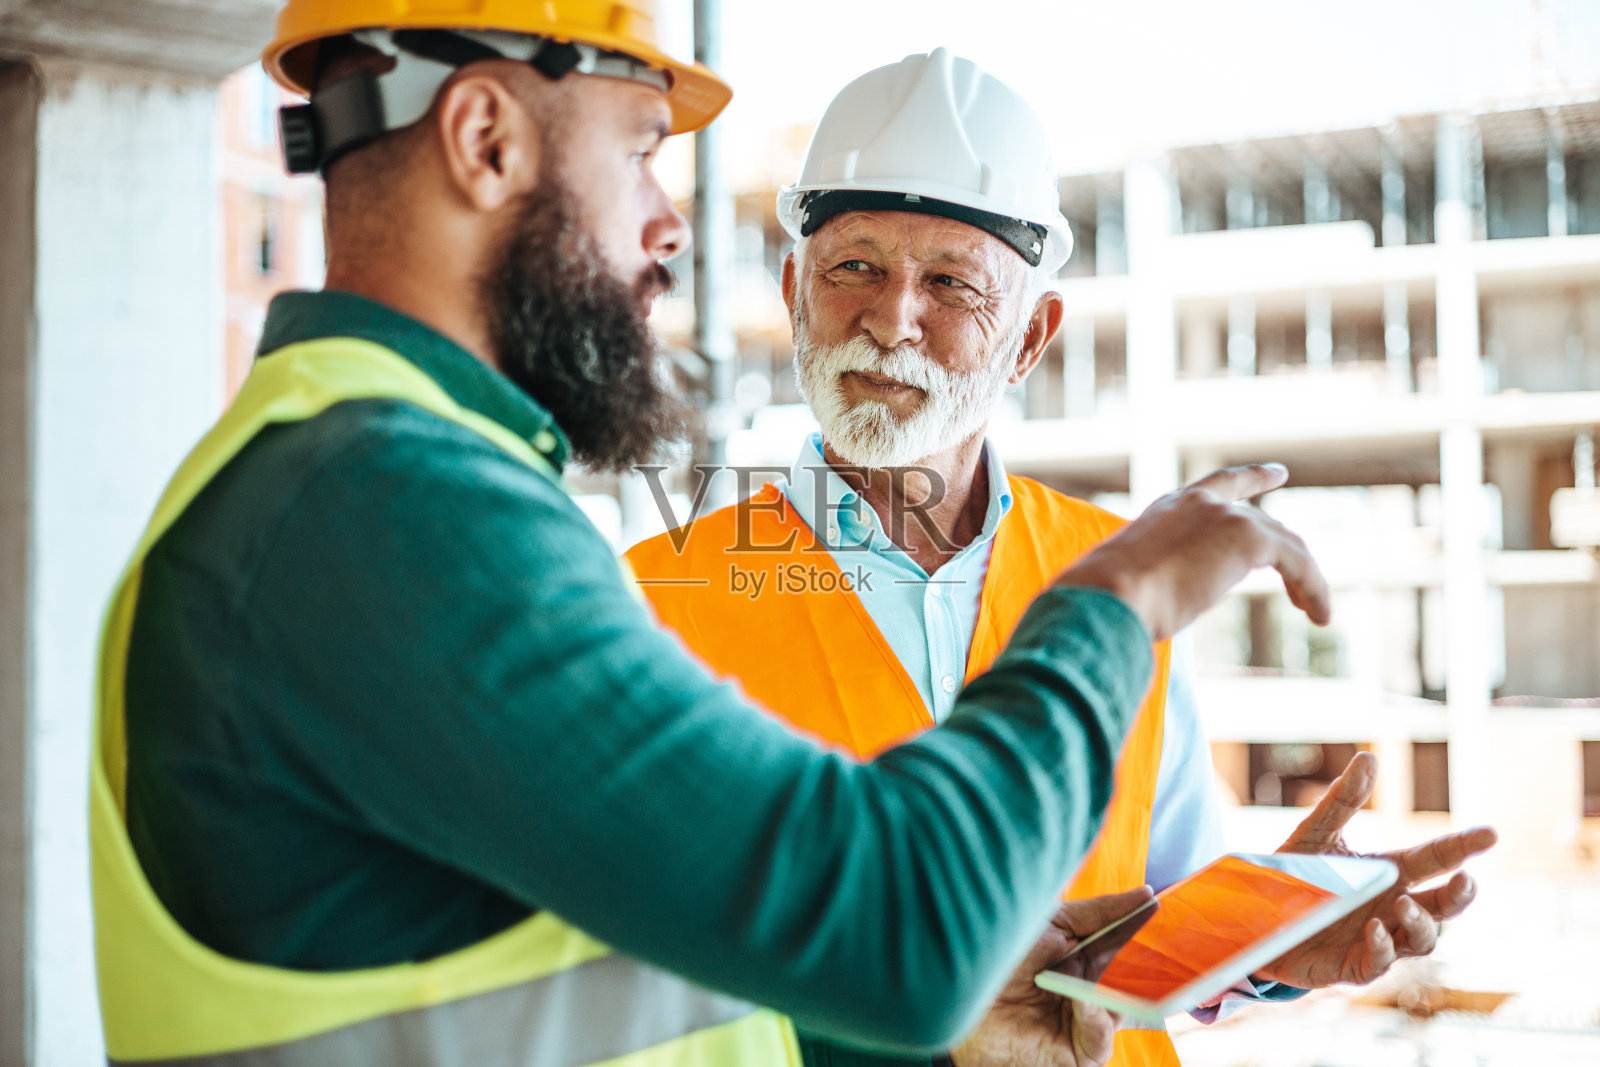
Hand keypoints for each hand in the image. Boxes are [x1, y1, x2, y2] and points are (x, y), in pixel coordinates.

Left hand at [951, 887, 1153, 1066]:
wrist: (958, 996)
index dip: (1144, 928)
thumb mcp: (1050, 923)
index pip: (1126, 942)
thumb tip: (1144, 895)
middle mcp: (1090, 987)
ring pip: (1124, 1006)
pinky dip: (1095, 1015)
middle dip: (1147, 960)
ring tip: (1122, 965)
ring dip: (1123, 987)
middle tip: (1161, 941)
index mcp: (1086, 955)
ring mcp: (1085, 1020)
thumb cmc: (998, 955)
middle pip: (1132, 976)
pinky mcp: (1077, 1051)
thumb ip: (1098, 912)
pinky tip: (1082, 997)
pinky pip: (1100, 1035)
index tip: (1160, 907)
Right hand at [1057, 464, 1329, 641]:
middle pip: (1261, 520)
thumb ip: (1144, 583)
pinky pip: (1297, 561)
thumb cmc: (1104, 602)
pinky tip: (1320, 615)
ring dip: (1305, 579)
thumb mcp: (1127, 584)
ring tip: (1316, 612)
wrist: (1108, 597)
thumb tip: (1131, 609)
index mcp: (1167, 509)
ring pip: (1285, 542)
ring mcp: (1223, 515)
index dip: (1253, 478)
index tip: (1278, 472)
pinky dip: (1315, 588)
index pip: (1218, 485)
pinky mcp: (1247, 536)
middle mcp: (1197, 502)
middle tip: (1306, 583)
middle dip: (1287, 550)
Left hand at [1254, 751, 1497, 987]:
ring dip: (1419, 924)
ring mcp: (1377, 940)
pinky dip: (1382, 949)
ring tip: (1404, 904)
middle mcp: (1393, 908)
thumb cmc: (1297, 873)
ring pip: (1420, 940)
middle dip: (1459, 895)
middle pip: (1442, 906)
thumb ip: (1343, 800)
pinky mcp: (1351, 966)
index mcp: (1392, 874)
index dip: (1464, 847)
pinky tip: (1374, 929)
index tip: (1491, 833)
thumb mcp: (1316, 832)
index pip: (1437, 859)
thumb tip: (1369, 757)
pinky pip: (1378, 964)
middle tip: (1465, 880)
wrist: (1255, 914)